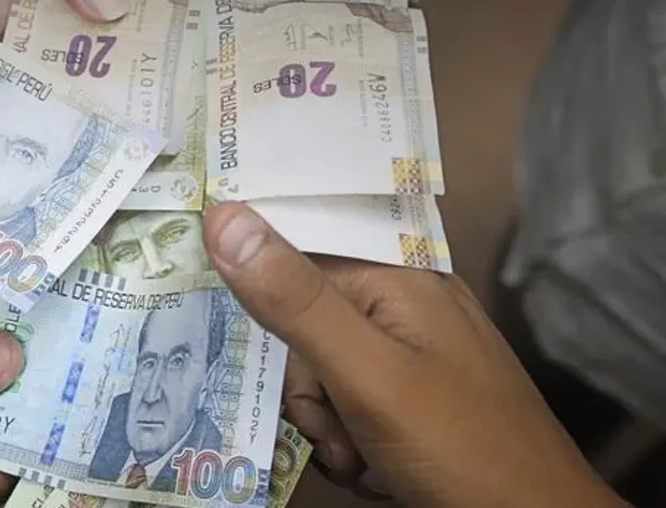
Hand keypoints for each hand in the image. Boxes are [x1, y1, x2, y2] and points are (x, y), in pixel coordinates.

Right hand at [201, 203, 627, 507]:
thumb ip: (294, 300)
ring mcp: (411, 356)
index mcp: (399, 277)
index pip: (296, 252)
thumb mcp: (366, 373)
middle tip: (332, 423)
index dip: (258, 285)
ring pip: (317, 373)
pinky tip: (371, 466)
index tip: (233, 327)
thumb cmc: (459, 447)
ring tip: (359, 455)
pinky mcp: (411, 400)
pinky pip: (345, 406)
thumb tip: (223, 215)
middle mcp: (405, 306)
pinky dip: (347, 442)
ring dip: (324, 424)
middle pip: (301, 323)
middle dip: (304, 387)